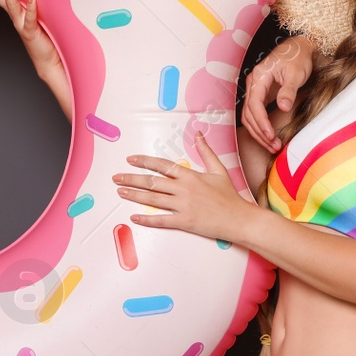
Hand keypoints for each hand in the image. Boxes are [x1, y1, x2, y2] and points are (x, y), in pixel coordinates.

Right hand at [0, 0, 71, 120]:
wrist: (47, 61)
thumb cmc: (42, 38)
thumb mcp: (34, 16)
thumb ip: (28, 3)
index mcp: (15, 10)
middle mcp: (15, 16)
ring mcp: (22, 23)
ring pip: (12, 5)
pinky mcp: (32, 31)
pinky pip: (30, 19)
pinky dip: (31, 9)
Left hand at [115, 131, 256, 242]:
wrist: (238, 219)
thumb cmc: (229, 195)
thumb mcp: (219, 169)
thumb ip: (206, 151)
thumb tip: (199, 133)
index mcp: (190, 176)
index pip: (162, 165)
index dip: (144, 161)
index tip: (130, 160)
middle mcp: (183, 189)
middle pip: (152, 182)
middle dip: (132, 179)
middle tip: (116, 178)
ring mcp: (183, 206)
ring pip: (152, 199)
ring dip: (134, 195)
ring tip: (120, 192)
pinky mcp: (184, 222)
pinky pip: (161, 220)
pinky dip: (146, 219)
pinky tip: (134, 217)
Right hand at [241, 36, 316, 154]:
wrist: (299, 48)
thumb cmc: (297, 57)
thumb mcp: (296, 73)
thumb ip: (288, 91)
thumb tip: (283, 107)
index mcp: (259, 77)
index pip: (254, 104)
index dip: (261, 122)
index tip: (270, 135)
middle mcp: (253, 84)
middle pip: (249, 114)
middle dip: (260, 132)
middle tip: (274, 146)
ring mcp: (256, 90)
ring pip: (249, 117)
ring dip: (259, 133)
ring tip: (273, 146)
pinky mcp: (261, 95)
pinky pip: (256, 114)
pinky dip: (261, 127)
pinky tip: (270, 137)